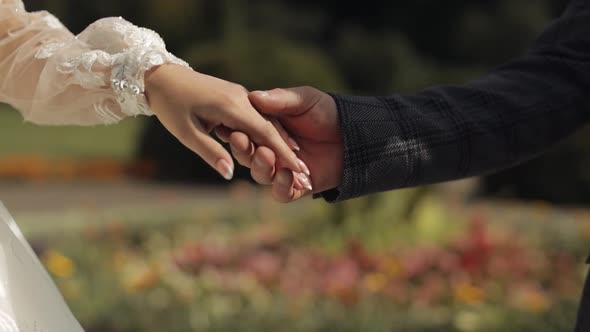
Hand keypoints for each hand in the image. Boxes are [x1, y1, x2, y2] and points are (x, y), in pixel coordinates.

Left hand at [144, 64, 303, 179]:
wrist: (162, 76)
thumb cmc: (171, 106)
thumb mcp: (186, 133)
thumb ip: (210, 152)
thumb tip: (230, 175)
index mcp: (232, 107)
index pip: (266, 133)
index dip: (284, 154)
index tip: (299, 170)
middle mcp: (242, 99)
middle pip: (272, 127)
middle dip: (289, 150)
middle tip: (304, 172)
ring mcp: (241, 95)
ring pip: (267, 121)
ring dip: (281, 141)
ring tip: (296, 161)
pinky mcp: (237, 96)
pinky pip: (258, 115)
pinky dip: (269, 131)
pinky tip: (277, 143)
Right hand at [221, 86, 343, 201]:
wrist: (356, 134)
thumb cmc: (329, 112)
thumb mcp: (305, 100)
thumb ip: (281, 99)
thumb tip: (253, 96)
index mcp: (266, 129)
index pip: (244, 132)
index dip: (235, 131)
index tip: (227, 126)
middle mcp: (270, 151)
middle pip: (248, 156)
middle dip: (243, 150)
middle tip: (242, 140)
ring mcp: (282, 170)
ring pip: (261, 175)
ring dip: (261, 166)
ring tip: (268, 156)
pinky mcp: (297, 187)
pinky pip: (282, 193)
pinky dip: (281, 186)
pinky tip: (288, 176)